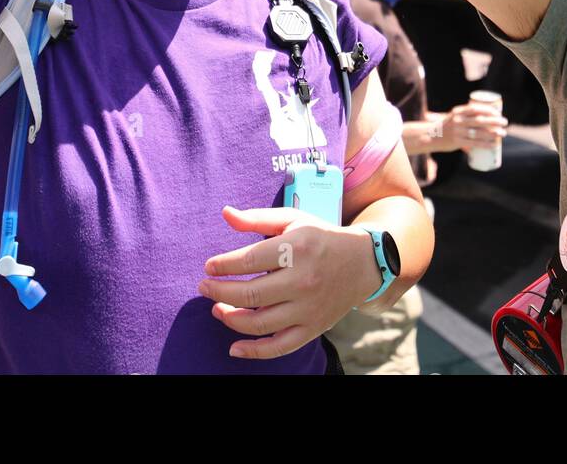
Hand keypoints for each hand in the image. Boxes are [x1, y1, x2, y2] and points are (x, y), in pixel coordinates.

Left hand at [198, 205, 380, 359]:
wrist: (362, 263)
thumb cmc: (321, 237)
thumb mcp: (293, 220)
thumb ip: (257, 218)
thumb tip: (225, 213)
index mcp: (296, 248)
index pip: (248, 260)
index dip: (222, 265)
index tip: (209, 267)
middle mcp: (302, 280)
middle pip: (249, 293)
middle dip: (218, 291)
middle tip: (204, 287)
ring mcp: (308, 308)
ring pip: (259, 323)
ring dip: (230, 318)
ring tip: (217, 308)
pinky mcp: (313, 328)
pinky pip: (279, 346)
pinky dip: (254, 351)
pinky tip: (234, 348)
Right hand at [431, 104, 507, 153]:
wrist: (431, 136)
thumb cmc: (448, 126)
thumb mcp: (456, 117)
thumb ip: (468, 117)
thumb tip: (484, 120)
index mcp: (458, 111)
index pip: (476, 108)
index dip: (489, 110)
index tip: (498, 113)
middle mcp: (458, 120)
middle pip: (480, 120)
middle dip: (495, 121)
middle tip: (505, 122)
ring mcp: (457, 132)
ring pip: (479, 132)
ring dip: (493, 133)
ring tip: (503, 134)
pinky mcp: (457, 142)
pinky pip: (474, 144)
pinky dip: (486, 144)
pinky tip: (494, 145)